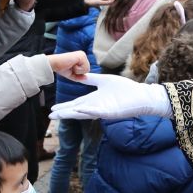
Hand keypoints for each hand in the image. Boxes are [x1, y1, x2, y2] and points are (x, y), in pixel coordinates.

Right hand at [46, 51, 89, 80]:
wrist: (55, 63)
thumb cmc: (61, 67)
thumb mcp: (72, 74)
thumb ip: (79, 77)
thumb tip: (86, 78)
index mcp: (80, 58)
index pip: (85, 69)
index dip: (79, 73)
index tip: (72, 70)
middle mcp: (82, 55)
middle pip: (87, 70)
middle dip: (78, 72)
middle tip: (70, 67)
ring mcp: (83, 55)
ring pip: (87, 69)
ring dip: (78, 70)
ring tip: (71, 65)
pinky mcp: (82, 56)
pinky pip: (85, 68)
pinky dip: (77, 69)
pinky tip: (72, 64)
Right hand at [48, 74, 170, 120]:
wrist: (141, 95)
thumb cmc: (125, 89)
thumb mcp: (104, 81)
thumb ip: (91, 79)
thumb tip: (79, 76)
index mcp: (94, 100)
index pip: (75, 104)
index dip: (64, 107)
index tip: (52, 109)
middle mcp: (96, 107)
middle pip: (76, 110)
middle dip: (64, 113)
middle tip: (50, 116)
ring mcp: (103, 110)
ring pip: (84, 113)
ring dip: (72, 114)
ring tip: (60, 115)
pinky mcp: (112, 112)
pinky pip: (98, 112)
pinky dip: (88, 111)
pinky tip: (79, 110)